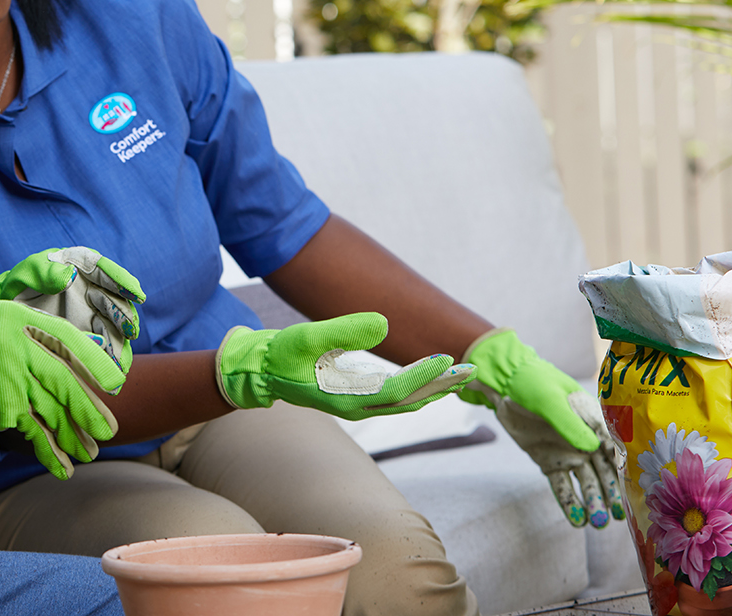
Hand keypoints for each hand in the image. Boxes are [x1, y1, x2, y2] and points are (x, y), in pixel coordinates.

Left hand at [0, 247, 144, 373]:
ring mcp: (92, 317)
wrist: (4, 312)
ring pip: (115, 330)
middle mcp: (93, 293)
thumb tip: (69, 277)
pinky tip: (111, 374)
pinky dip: (108, 361)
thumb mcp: (26, 274)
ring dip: (121, 346)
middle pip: (117, 304)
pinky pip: (103, 349)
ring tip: (121, 363)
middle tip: (131, 332)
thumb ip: (43, 272)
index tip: (138, 294)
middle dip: (126, 318)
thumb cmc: (17, 285)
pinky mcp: (88, 339)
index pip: (105, 272)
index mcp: (81, 268)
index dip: (123, 281)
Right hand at [214, 312, 475, 419]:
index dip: (422, 377)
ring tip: (461, 375)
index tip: (446, 360)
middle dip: (440, 386)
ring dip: (434, 389)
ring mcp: (357, 405)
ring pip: (405, 402)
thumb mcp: (305, 337)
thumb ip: (343, 331)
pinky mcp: (355, 397)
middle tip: (472, 370)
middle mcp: (356, 407)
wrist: (258, 370)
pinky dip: (418, 389)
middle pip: (408, 402)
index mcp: (345, 399)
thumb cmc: (278, 354)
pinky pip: (396, 398)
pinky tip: (433, 379)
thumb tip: (384, 324)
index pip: (395, 392)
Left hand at [462, 328, 624, 527]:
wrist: (503, 386)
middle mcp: (586, 440)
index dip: (622, 469)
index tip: (632, 490)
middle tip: (618, 517)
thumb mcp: (551, 400)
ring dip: (593, 502)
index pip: (613, 447)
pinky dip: (569, 503)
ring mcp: (568, 453)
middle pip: (603, 470)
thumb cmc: (531, 384)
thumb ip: (570, 423)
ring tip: (599, 524)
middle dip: (611, 493)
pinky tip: (578, 521)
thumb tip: (593, 449)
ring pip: (585, 482)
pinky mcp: (549, 462)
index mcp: (593, 420)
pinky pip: (562, 486)